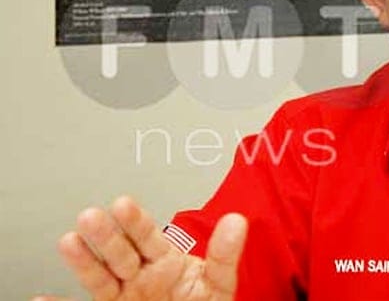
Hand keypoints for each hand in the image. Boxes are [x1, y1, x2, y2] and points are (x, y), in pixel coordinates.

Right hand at [35, 196, 246, 300]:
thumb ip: (225, 254)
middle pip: (120, 253)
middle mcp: (139, 276)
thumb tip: (238, 221)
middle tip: (91, 216)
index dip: (135, 221)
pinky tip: (44, 298)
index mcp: (164, 261)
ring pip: (101, 278)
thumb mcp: (218, 282)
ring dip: (84, 260)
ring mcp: (124, 297)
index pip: (147, 236)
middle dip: (106, 235)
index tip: (123, 204)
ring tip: (70, 241)